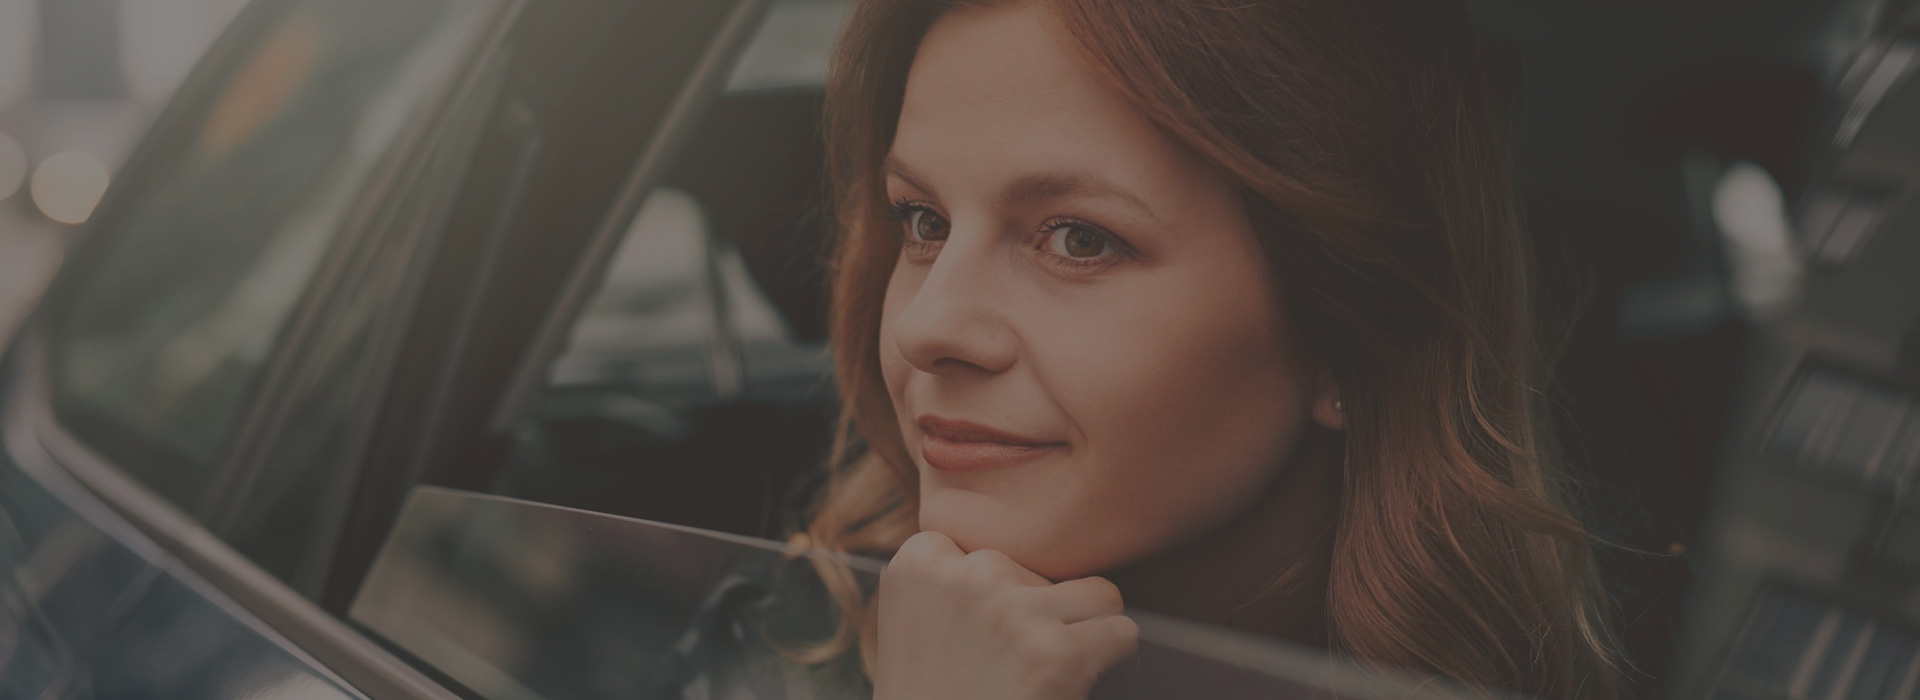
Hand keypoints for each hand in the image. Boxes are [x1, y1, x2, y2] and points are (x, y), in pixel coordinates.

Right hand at [872, 531, 1138, 699]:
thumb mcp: (914, 638)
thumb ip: (952, 593)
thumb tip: (1019, 566)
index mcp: (915, 568)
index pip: (978, 547)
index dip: (997, 593)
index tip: (996, 632)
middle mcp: (961, 578)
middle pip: (1036, 570)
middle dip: (1041, 613)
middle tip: (1028, 666)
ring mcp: (1009, 611)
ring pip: (1093, 596)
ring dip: (1087, 634)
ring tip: (1074, 669)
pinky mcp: (1054, 653)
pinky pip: (1120, 631)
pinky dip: (1120, 661)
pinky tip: (1101, 682)